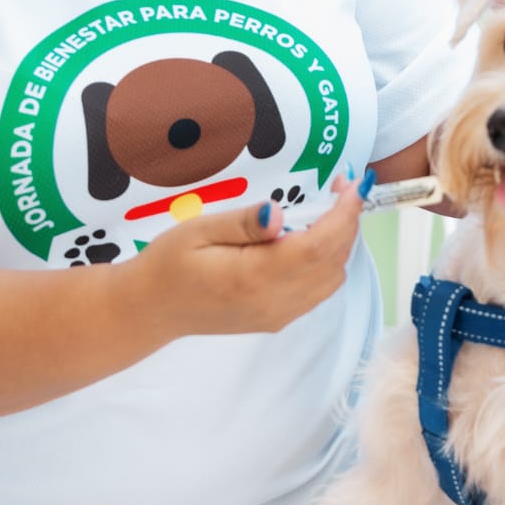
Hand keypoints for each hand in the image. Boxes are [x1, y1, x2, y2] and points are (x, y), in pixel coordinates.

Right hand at [135, 174, 365, 337]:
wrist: (151, 309)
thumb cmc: (169, 265)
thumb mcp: (198, 230)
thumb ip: (243, 222)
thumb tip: (278, 213)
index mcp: (254, 277)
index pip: (318, 246)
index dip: (343, 214)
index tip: (353, 185)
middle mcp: (274, 302)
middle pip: (333, 262)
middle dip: (347, 222)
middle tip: (341, 188)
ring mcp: (278, 315)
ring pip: (332, 278)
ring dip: (340, 243)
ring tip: (328, 210)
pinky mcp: (277, 319)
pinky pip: (318, 291)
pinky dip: (328, 262)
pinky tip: (313, 238)